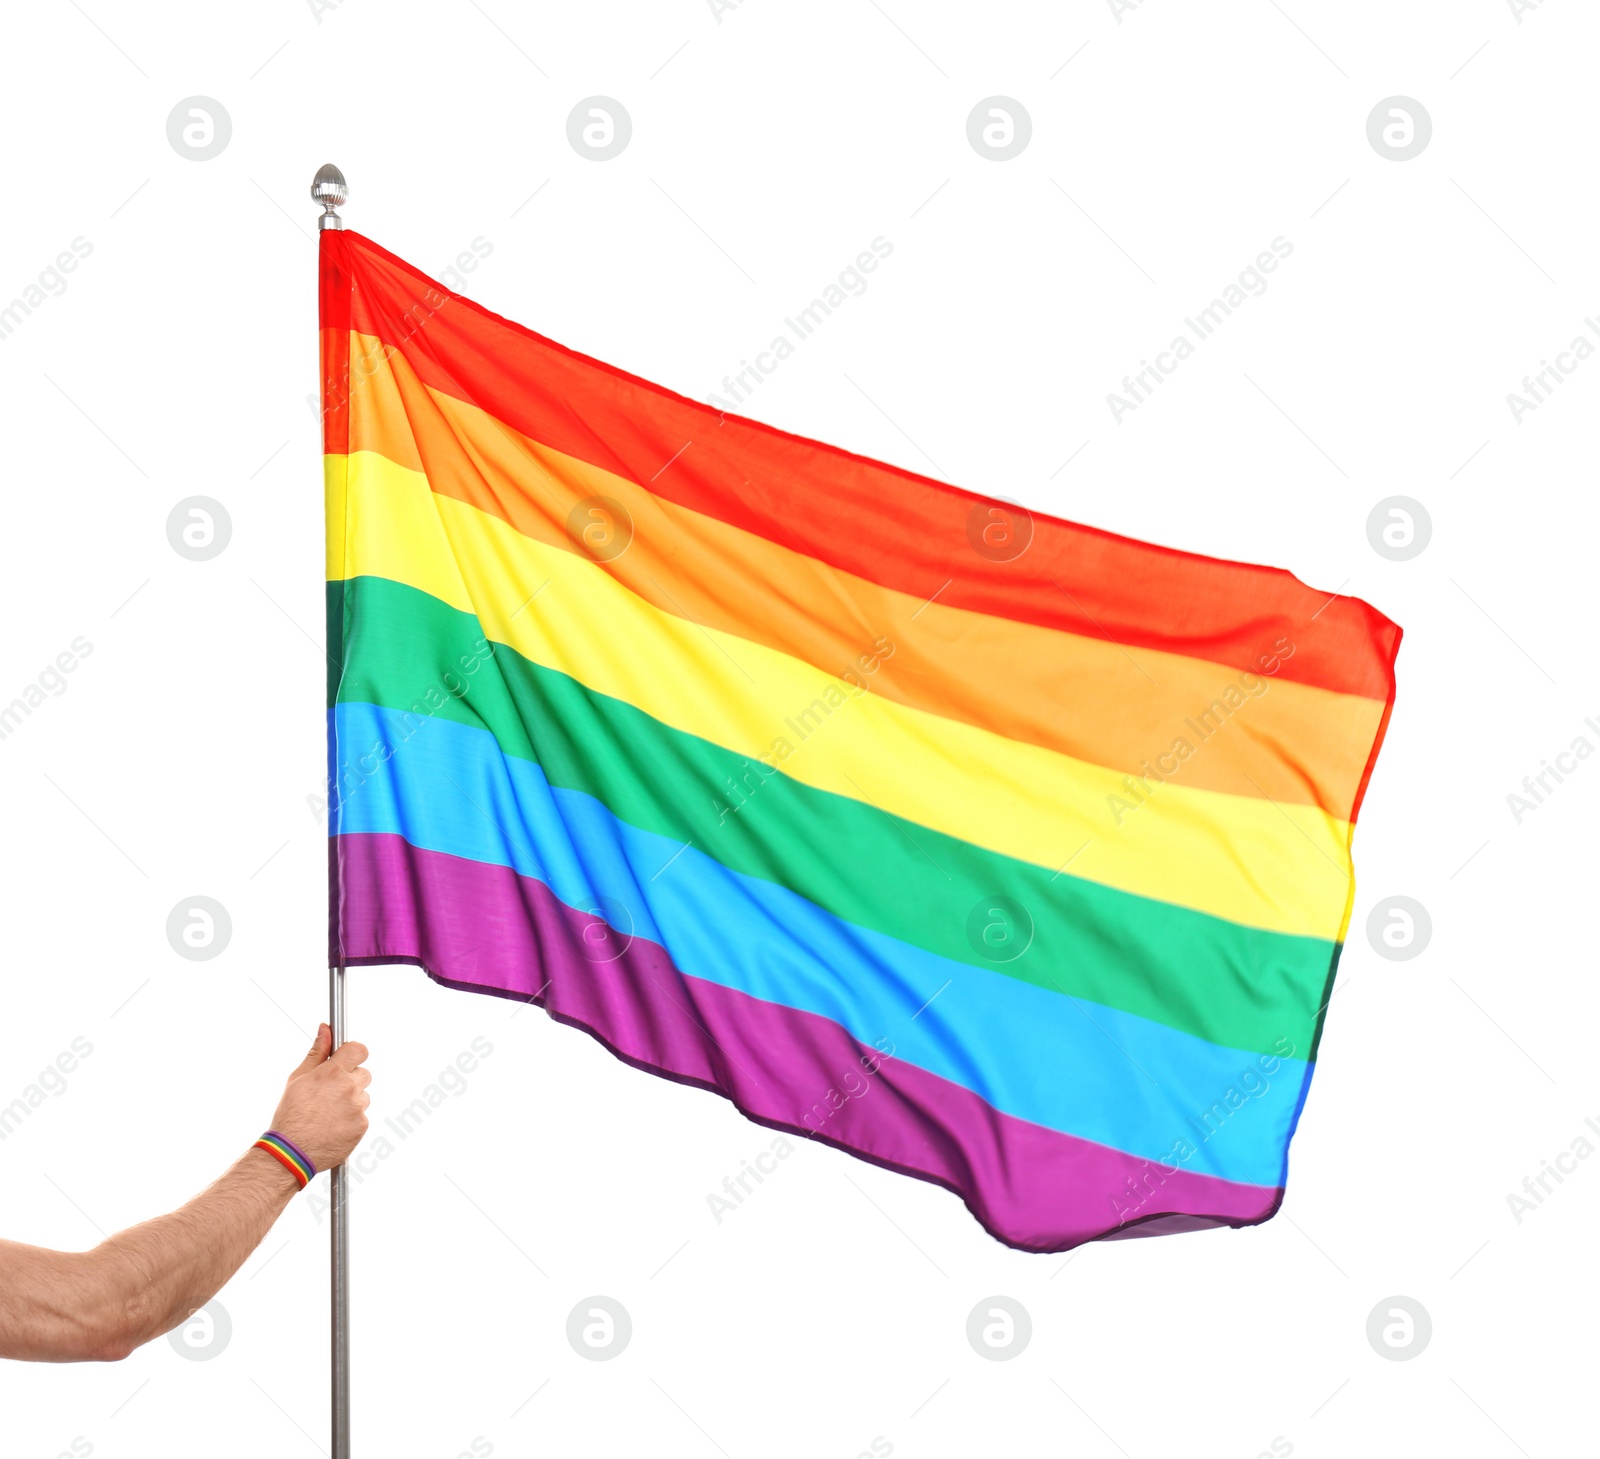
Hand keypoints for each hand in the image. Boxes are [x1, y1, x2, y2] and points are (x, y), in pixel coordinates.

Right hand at [267, 1024, 370, 1173]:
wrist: (291, 1151)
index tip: (347, 1059)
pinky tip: (333, 1126)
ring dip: (351, 1101)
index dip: (353, 1053)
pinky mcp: (362, 1126)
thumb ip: (317, 1052)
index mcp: (333, 1073)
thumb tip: (325, 1028)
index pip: (359, 1050)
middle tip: (330, 1093)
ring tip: (328, 1113)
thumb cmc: (291, 1113)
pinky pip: (362, 1116)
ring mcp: (358, 1108)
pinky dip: (351, 1120)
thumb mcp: (298, 1078)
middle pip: (363, 1074)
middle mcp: (349, 1088)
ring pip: (362, 1096)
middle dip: (350, 1080)